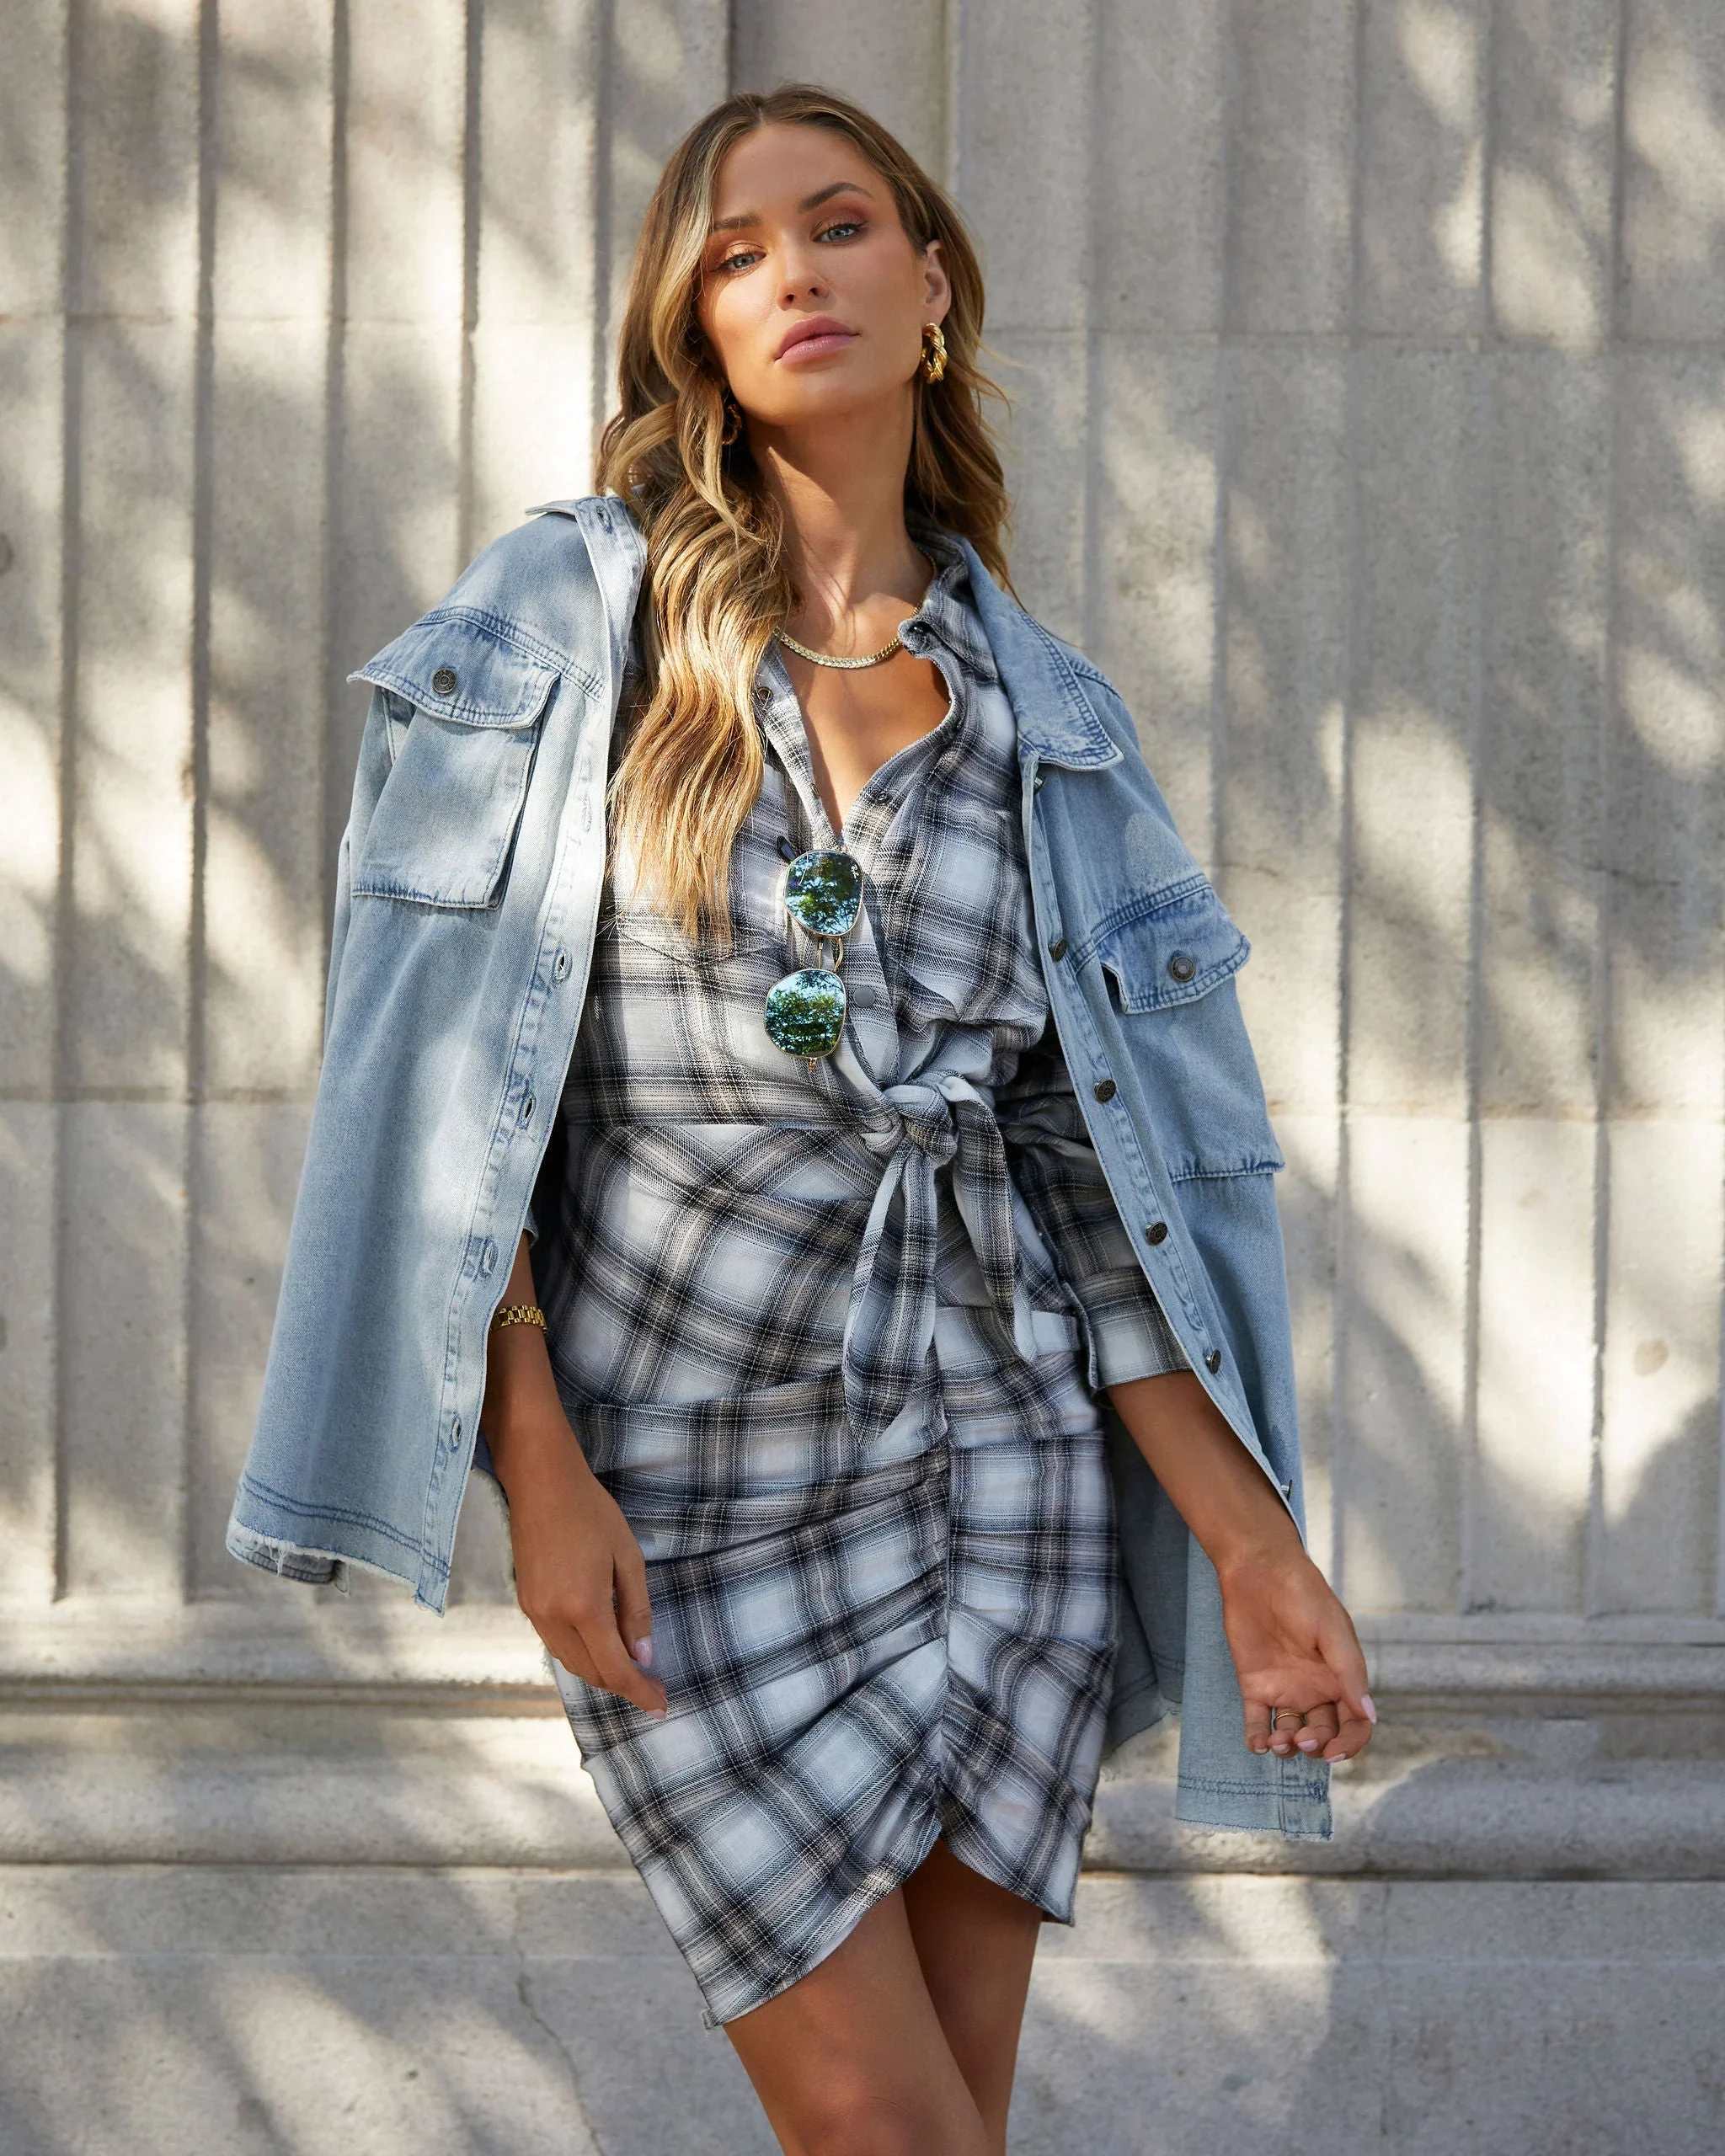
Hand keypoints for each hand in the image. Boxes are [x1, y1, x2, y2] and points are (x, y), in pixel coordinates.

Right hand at [481, 1236, 666, 1717]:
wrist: (540, 1480)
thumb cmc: (591, 1511)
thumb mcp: (627, 1556)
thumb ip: (636, 1609)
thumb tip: (642, 1655)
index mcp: (583, 1607)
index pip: (614, 1668)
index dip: (639, 1691)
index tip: (662, 1703)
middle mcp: (552, 1618)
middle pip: (589, 1673)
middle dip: (621, 1685)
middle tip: (652, 1687)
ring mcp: (533, 1612)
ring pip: (570, 1661)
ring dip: (600, 1672)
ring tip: (631, 1670)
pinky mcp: (525, 1602)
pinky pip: (556, 1643)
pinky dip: (580, 1653)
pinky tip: (599, 1645)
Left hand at [1216, 1548, 1374, 1763]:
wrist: (1261, 1572)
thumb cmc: (1305, 1596)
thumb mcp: (1333, 1632)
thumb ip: (1349, 1673)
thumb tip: (1369, 1715)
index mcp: (1341, 1679)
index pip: (1355, 1725)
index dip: (1349, 1744)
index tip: (1334, 1752)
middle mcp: (1316, 1690)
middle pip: (1324, 1734)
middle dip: (1317, 1746)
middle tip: (1303, 1739)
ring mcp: (1285, 1690)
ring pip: (1291, 1733)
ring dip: (1287, 1747)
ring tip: (1278, 1742)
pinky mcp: (1255, 1685)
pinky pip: (1257, 1720)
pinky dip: (1257, 1738)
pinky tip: (1257, 1745)